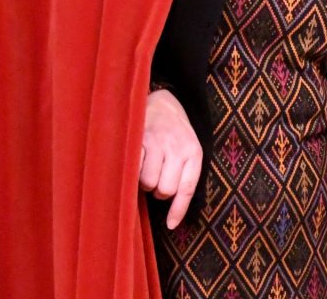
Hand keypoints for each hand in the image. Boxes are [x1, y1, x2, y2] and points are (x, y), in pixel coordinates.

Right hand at [139, 88, 201, 228]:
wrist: (163, 101)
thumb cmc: (176, 133)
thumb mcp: (189, 150)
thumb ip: (184, 175)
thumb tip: (172, 218)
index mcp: (194, 151)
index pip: (188, 188)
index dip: (178, 210)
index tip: (170, 225)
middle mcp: (177, 146)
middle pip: (165, 190)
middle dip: (159, 190)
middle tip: (157, 177)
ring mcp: (157, 142)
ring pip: (148, 182)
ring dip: (145, 181)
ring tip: (147, 167)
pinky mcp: (139, 139)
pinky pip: (134, 169)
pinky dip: (133, 171)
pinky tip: (135, 162)